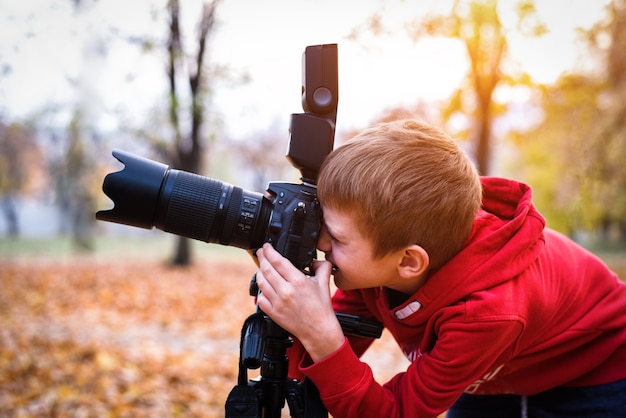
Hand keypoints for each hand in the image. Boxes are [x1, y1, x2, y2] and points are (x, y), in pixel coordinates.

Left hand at [255, 243, 344, 361]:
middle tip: (260, 252)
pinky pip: (260, 298)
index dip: (269, 251)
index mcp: (298, 281)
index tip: (266, 246)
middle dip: (261, 258)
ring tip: (261, 267)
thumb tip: (315, 259)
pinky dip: (261, 290)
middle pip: (266, 269)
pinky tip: (265, 287)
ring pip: (261, 282)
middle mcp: (286, 291)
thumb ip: (321, 266)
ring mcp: (278, 302)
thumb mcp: (324, 283)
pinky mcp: (273, 313)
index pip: (278, 261)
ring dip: (259, 272)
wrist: (319, 330)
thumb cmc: (322, 308)